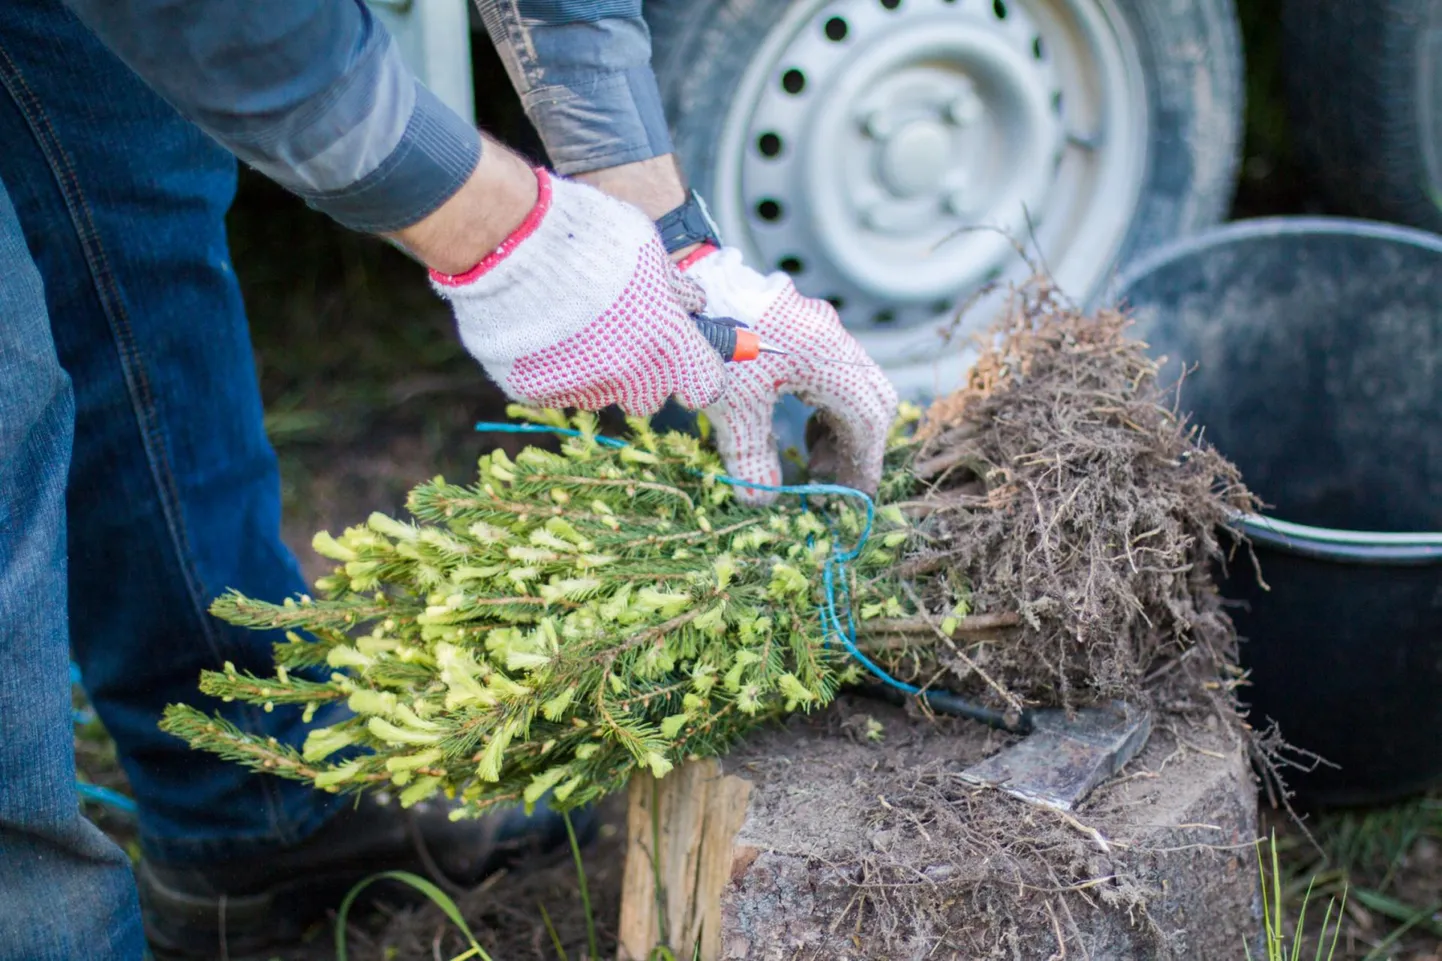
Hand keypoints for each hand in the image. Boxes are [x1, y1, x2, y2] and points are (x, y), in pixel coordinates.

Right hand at [430, 169, 726, 414]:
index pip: (704, 385)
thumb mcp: (647, 248)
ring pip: (601, 394)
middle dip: (643, 373)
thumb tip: (694, 304)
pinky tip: (542, 333)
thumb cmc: (588, 236)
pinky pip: (556, 390)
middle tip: (624, 335)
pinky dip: (554, 369)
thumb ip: (674, 286)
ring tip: (575, 326)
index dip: (697, 371)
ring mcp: (579, 387)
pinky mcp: (536, 391)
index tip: (689, 359)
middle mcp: (628, 375)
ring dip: (597, 372)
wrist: (511, 241)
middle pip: (649, 397)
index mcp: (667, 341)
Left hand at [682, 246, 898, 503]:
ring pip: (855, 385)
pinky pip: (835, 373)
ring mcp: (821, 329)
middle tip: (833, 480)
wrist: (685, 283)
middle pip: (873, 398)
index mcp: (826, 355)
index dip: (864, 462)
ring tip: (809, 459)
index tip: (853, 496)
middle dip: (858, 444)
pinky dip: (825, 406)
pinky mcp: (804, 328)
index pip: (868, 418)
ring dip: (840, 426)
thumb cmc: (710, 339)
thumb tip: (762, 500)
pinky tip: (799, 424)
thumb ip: (751, 456)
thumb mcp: (731, 405)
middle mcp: (833, 338)